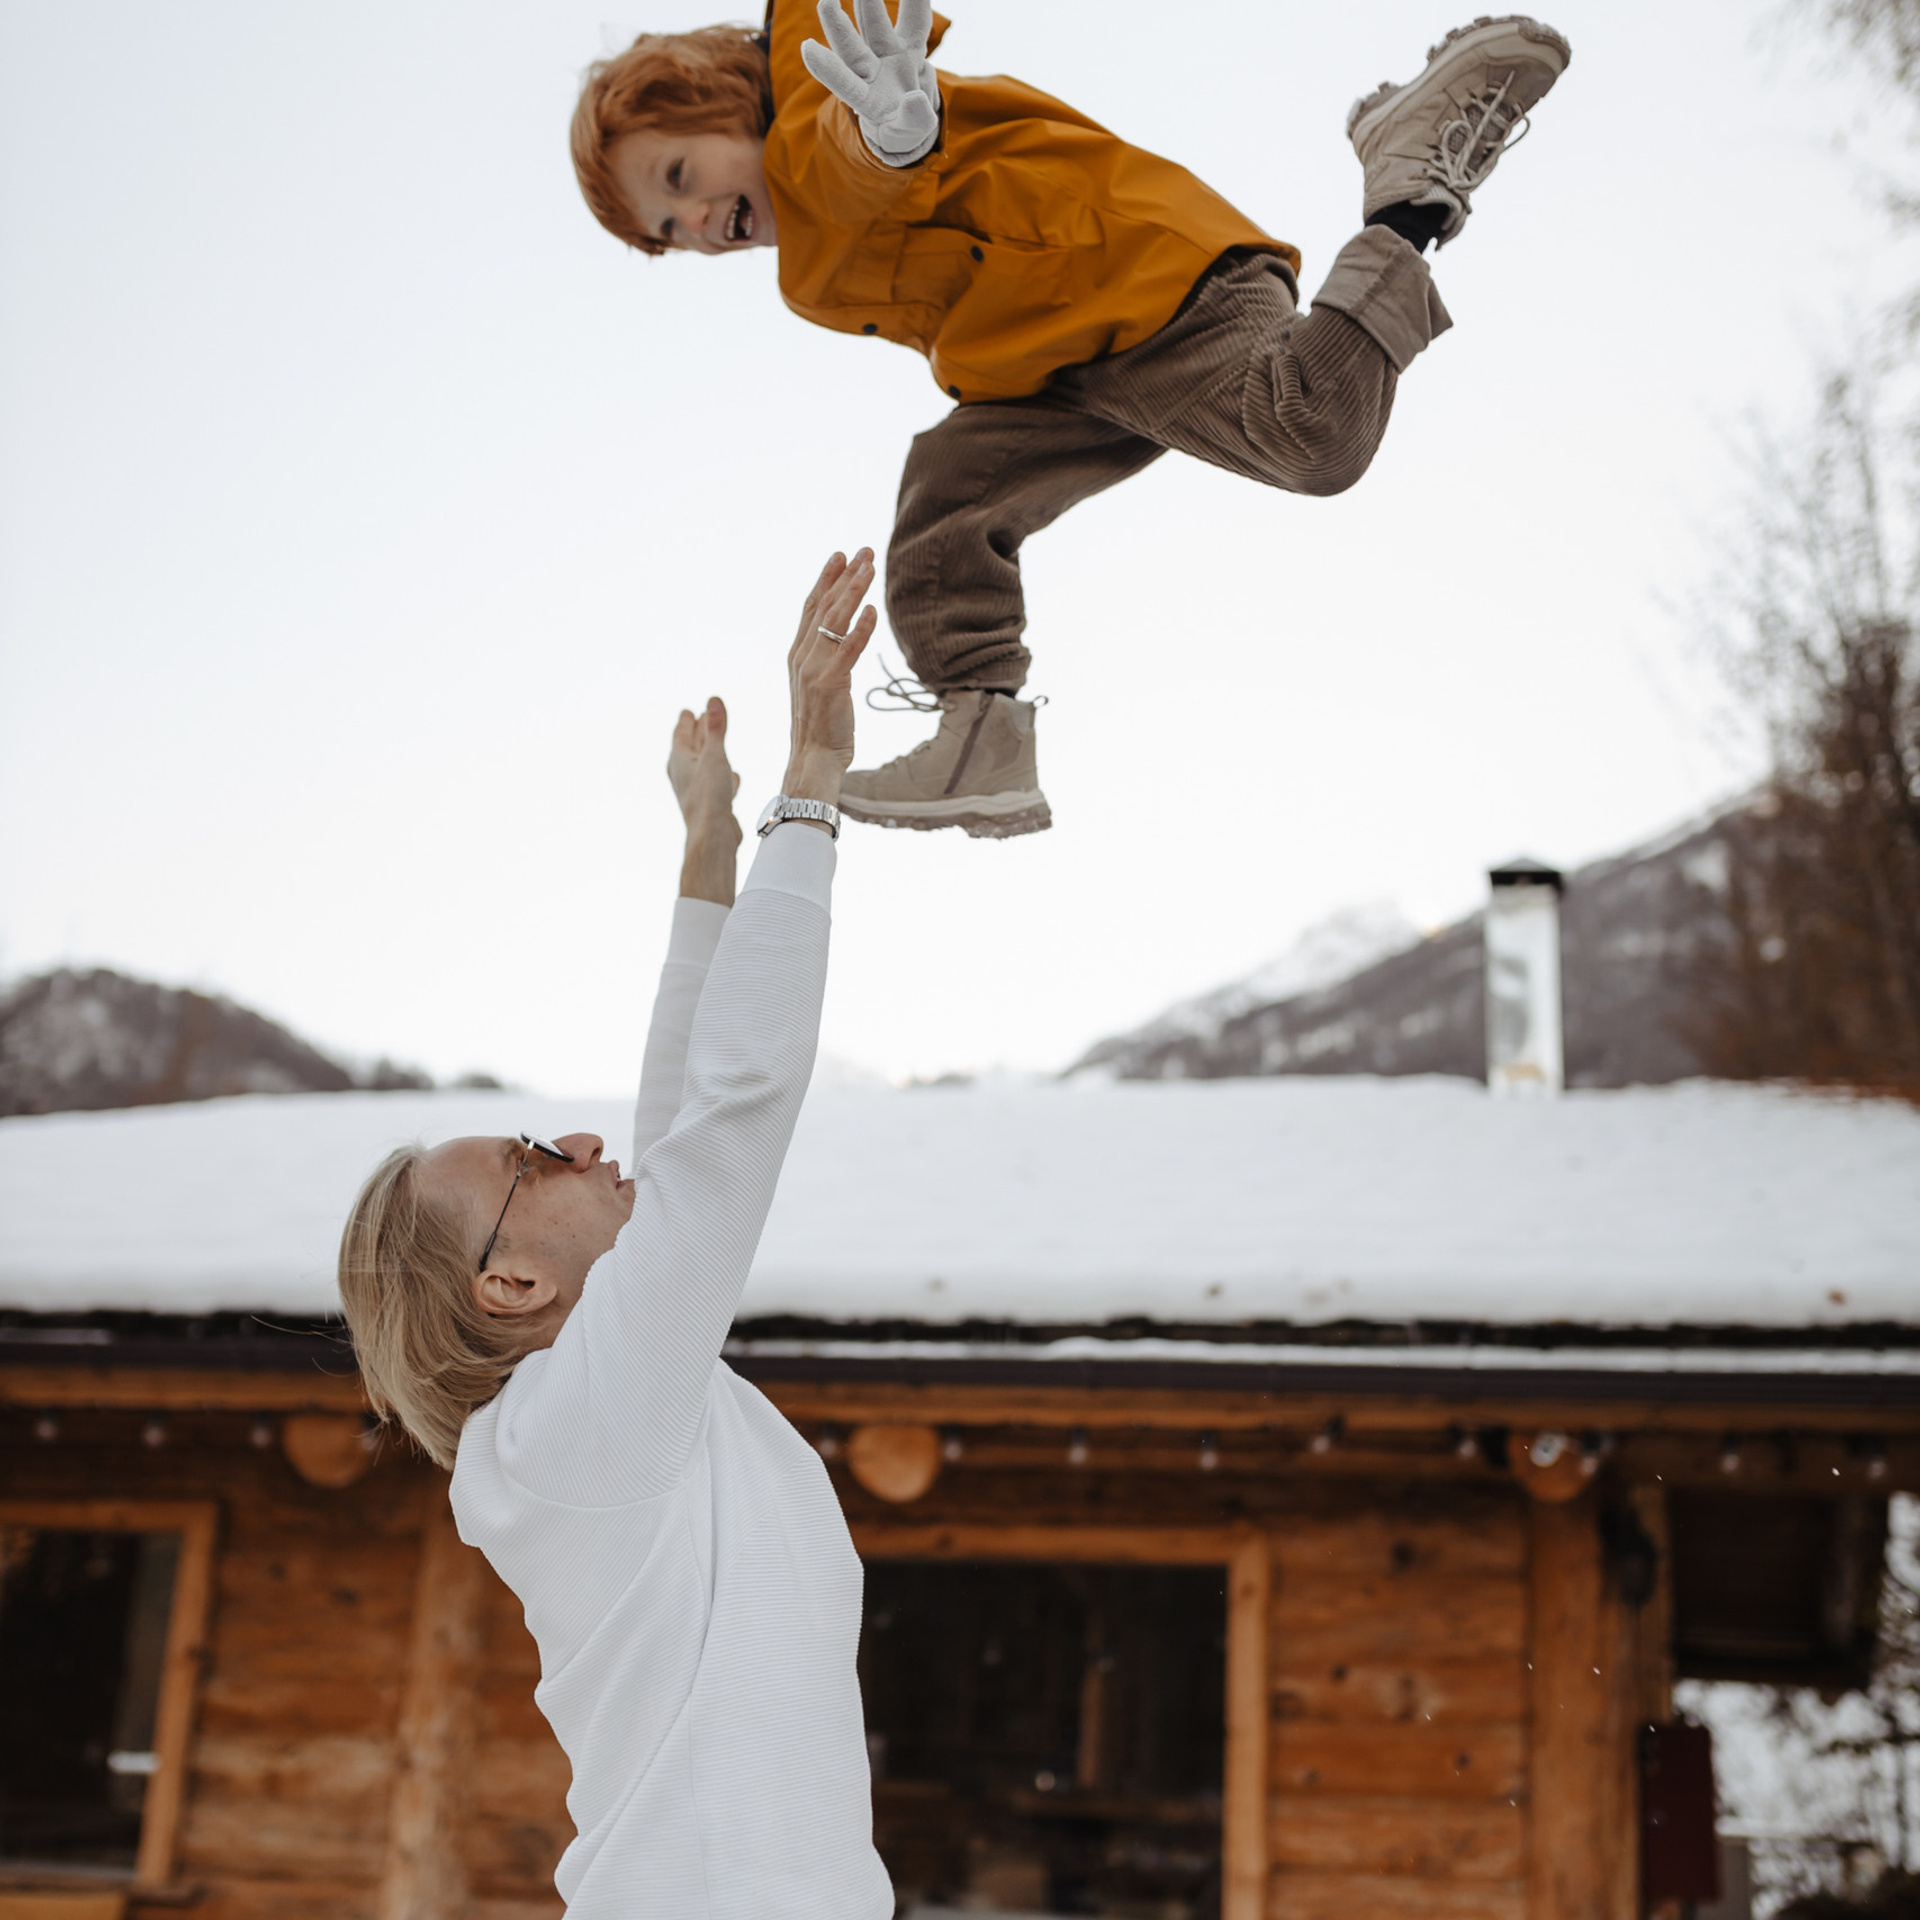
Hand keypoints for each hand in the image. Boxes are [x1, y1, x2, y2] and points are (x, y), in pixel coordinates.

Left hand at [668, 696, 741, 904]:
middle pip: (691, 747)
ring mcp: (696, 790)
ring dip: (710, 752)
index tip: (690, 711)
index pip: (681, 733)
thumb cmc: (709, 797)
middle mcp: (684, 774)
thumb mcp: (714, 756)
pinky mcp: (710, 804)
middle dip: (698, 732)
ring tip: (717, 743)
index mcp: (679, 760)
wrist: (712, 836)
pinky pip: (715, 783)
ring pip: (703, 765)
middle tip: (704, 718)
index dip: (687, 721)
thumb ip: (716, 728)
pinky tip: (733, 776)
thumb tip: (713, 700)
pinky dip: (722, 774)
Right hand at [784, 548, 876, 807]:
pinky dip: (860, 629)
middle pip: (823, 607)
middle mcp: (802, 657)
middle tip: (862, 551)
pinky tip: (872, 610)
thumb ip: (826, 660)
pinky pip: (847, 650)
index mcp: (798, 655)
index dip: (826, 580)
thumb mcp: (819, 686)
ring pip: (835, 621)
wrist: (813, 759)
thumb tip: (841, 639)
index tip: (841, 556)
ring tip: (869, 567)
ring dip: (853, 591)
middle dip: (843, 576)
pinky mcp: (830, 685)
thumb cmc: (822, 727)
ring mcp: (814, 670)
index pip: (811, 608)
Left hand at [801, 0, 941, 166]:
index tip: (807, 47)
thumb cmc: (903, 130)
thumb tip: (915, 99)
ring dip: (867, 0)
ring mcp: (886, 53)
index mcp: (865, 100)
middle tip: (826, 1)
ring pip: (873, 22)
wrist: (914, 117)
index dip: (827, 69)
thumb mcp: (908, 135)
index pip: (845, 84)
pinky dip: (914, 1)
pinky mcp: (907, 44)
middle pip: (851, 46)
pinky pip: (914, 19)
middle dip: (837, 24)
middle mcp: (870, 71)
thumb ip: (913, 122)